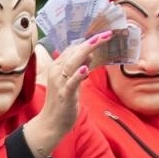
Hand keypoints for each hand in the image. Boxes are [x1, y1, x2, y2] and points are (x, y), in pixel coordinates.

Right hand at [20, 31, 105, 157]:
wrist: (51, 123)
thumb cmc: (63, 103)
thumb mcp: (72, 82)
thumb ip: (79, 69)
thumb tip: (90, 55)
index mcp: (57, 68)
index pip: (72, 49)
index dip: (87, 41)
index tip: (102, 35)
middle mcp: (56, 72)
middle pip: (73, 52)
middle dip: (90, 42)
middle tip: (106, 34)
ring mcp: (59, 83)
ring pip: (72, 63)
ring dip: (86, 51)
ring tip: (99, 42)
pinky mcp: (64, 95)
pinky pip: (71, 83)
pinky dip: (78, 75)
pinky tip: (85, 69)